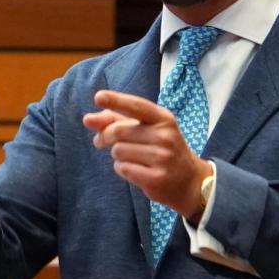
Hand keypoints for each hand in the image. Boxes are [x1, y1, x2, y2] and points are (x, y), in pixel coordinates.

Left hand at [82, 90, 211, 220]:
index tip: (98, 97)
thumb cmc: (162, 149)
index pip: (137, 106)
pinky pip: (122, 168)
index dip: (116, 100)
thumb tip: (88, 119)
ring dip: (117, 155)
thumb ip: (118, 120)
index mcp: (164, 119)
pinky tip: (135, 170)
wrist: (189, 181)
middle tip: (101, 141)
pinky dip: (122, 168)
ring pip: (118, 151)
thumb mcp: (148, 129)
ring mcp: (162, 158)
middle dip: (105, 136)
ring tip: (131, 157)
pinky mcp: (156, 178)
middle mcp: (165, 136)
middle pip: (118, 131)